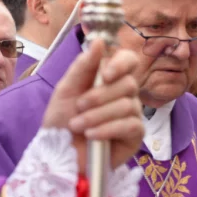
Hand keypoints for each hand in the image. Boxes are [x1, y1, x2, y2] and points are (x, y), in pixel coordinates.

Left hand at [42, 38, 143, 169]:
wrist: (60, 156)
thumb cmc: (61, 123)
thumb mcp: (66, 91)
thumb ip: (82, 67)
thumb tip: (99, 41)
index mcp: (110, 81)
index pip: (129, 62)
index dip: (122, 63)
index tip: (105, 74)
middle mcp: (125, 96)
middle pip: (128, 84)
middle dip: (100, 96)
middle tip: (79, 106)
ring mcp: (133, 116)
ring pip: (127, 106)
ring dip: (98, 115)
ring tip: (78, 125)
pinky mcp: (136, 136)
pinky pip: (130, 125)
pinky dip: (107, 129)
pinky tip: (92, 136)